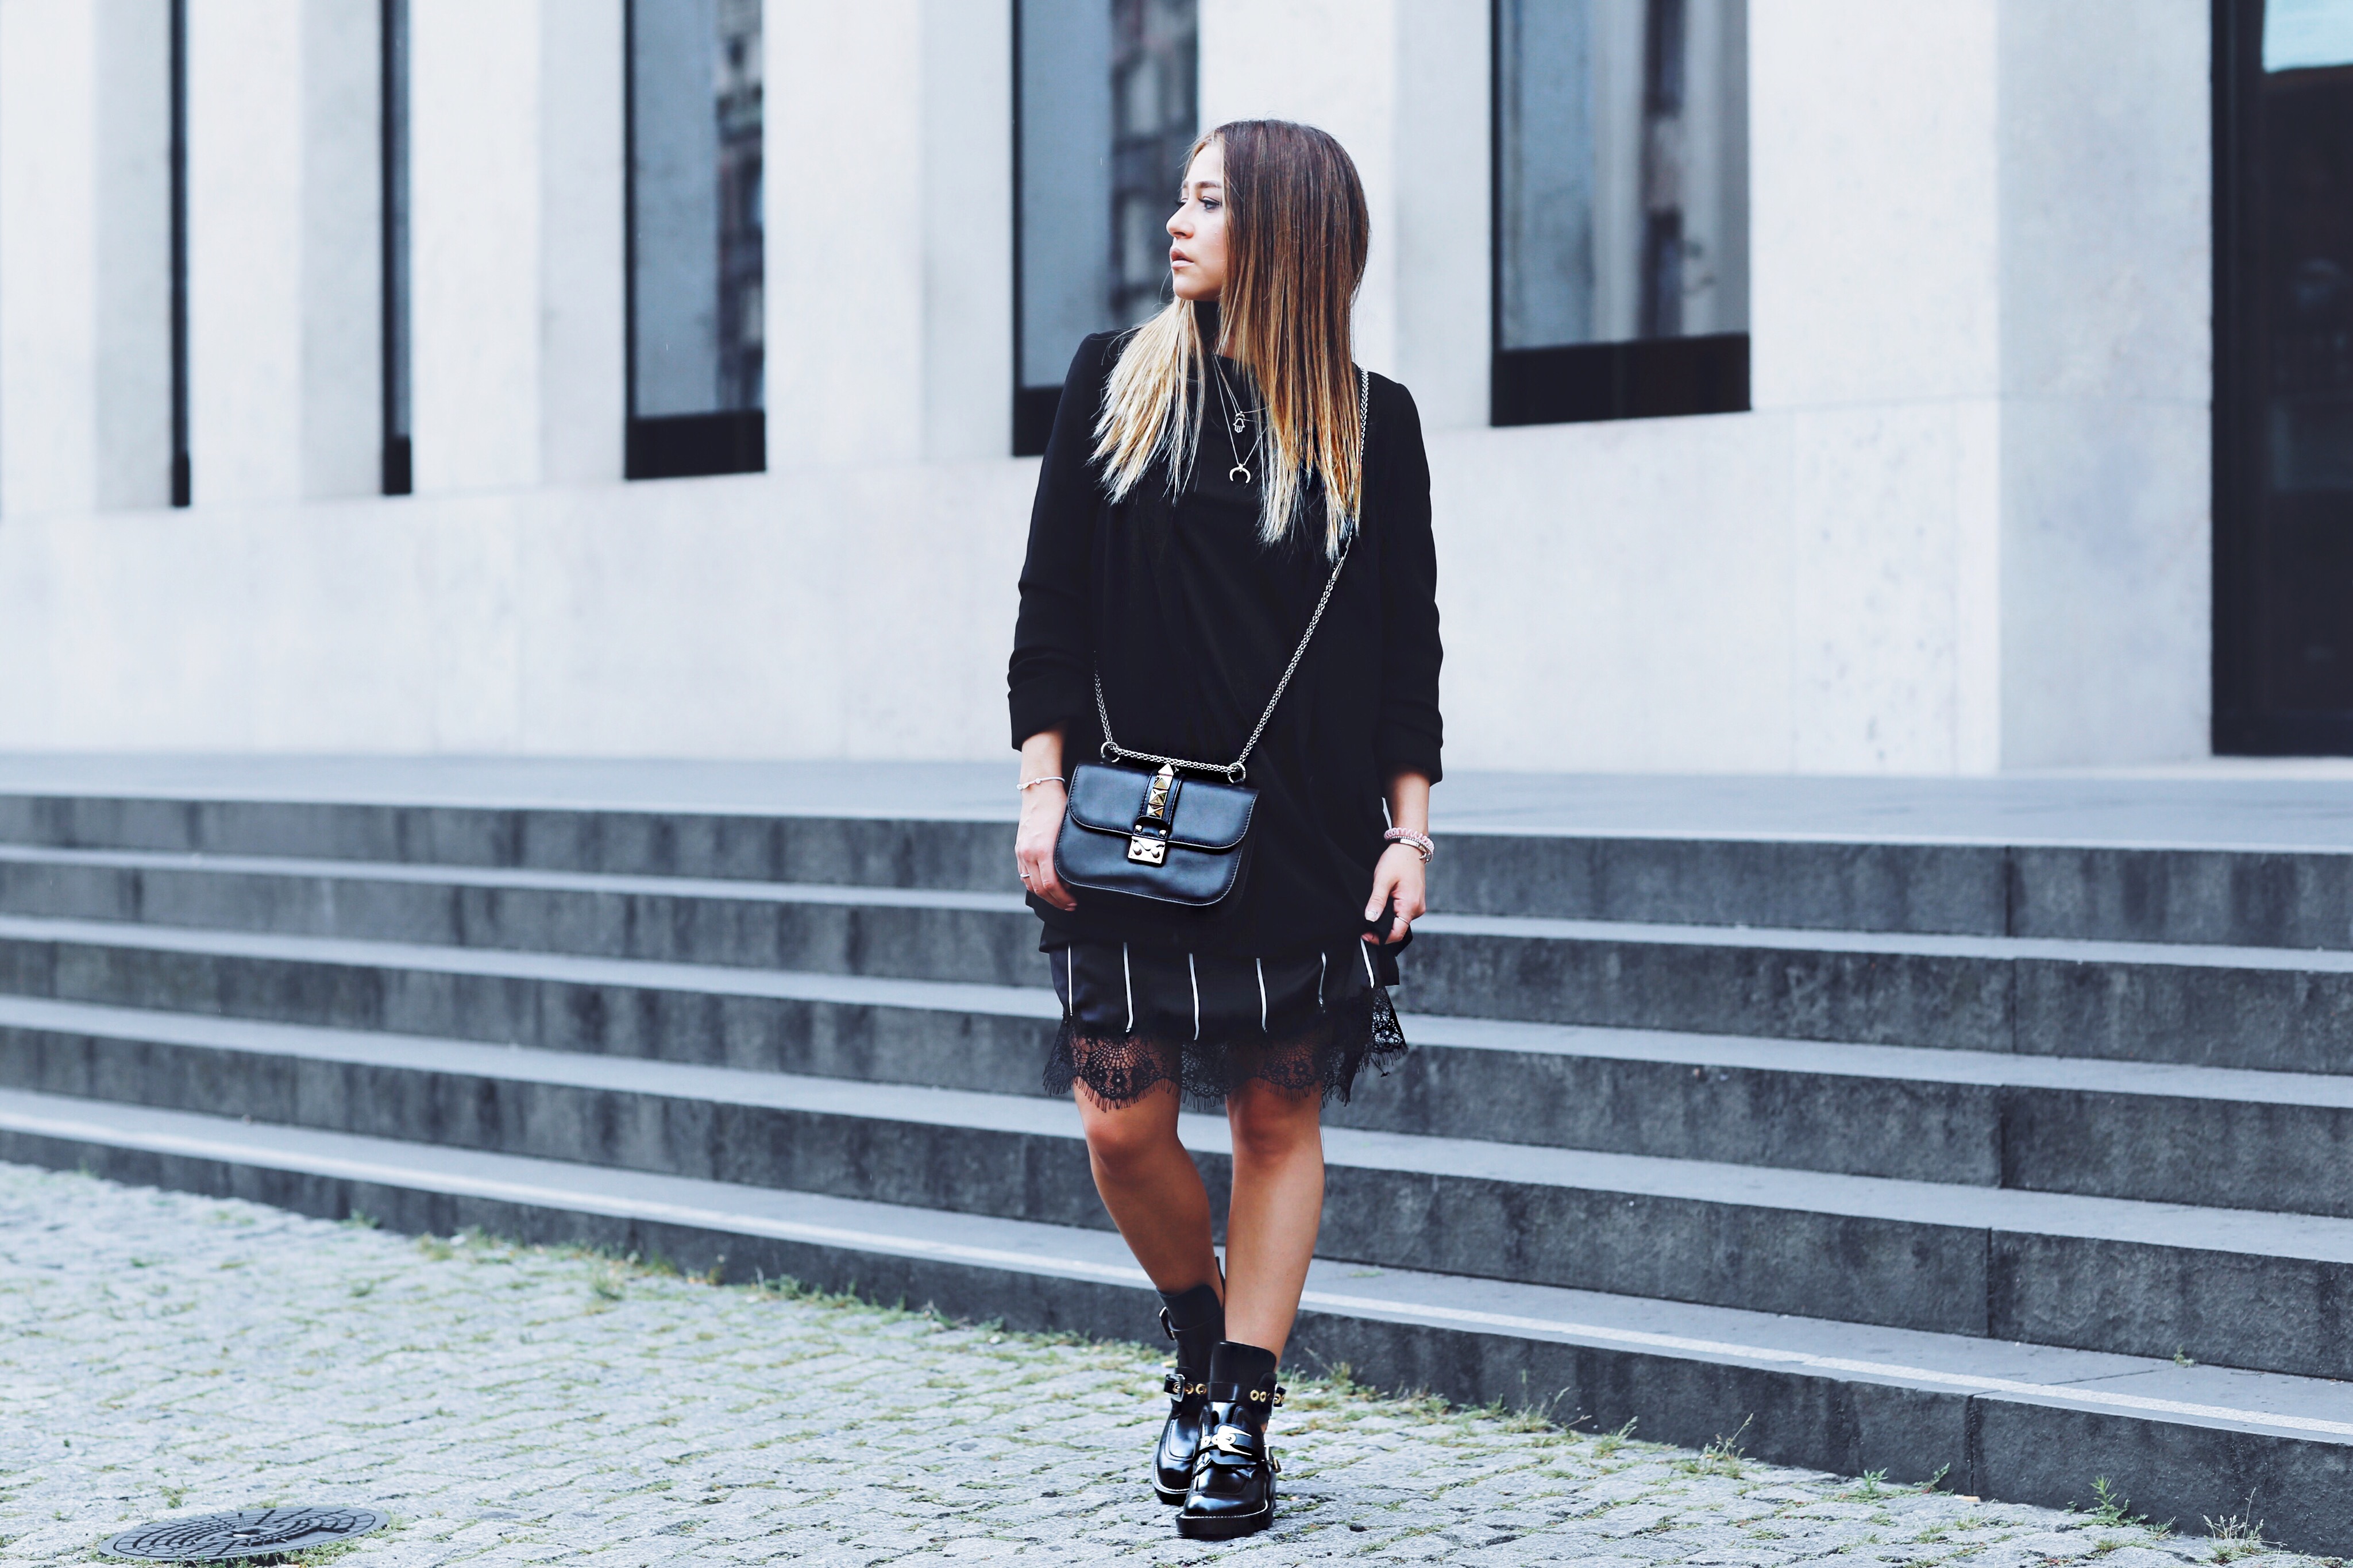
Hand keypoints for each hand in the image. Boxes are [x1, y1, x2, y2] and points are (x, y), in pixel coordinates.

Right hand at [1017, 783, 1076, 910]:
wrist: (1039, 791)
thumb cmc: (1057, 807)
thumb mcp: (1067, 832)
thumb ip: (1066, 855)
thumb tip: (1074, 876)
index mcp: (1042, 850)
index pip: (1050, 885)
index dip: (1063, 899)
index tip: (1073, 902)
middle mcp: (1028, 853)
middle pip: (1039, 889)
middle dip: (1056, 901)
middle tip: (1069, 905)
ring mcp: (1021, 852)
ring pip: (1029, 884)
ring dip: (1044, 896)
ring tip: (1058, 898)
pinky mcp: (1019, 849)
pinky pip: (1024, 874)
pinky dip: (1034, 884)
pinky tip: (1045, 885)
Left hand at [1364, 843, 1426, 943]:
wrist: (1410, 846)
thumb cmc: (1398, 860)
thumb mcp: (1383, 880)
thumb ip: (1377, 901)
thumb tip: (1370, 919)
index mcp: (1410, 906)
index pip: (1396, 933)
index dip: (1380, 937)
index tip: (1365, 934)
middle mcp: (1417, 909)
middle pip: (1398, 929)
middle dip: (1381, 928)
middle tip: (1365, 922)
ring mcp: (1417, 905)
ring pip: (1399, 921)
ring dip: (1386, 919)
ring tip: (1374, 909)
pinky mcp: (1414, 901)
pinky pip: (1402, 912)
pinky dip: (1391, 912)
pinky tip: (1383, 903)